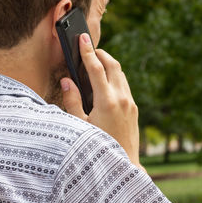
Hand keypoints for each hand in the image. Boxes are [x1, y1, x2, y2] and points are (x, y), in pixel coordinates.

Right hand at [60, 33, 141, 168]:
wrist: (124, 164)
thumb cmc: (99, 147)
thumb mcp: (81, 125)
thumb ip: (73, 101)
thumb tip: (67, 80)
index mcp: (107, 101)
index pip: (96, 68)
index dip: (88, 51)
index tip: (83, 38)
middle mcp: (122, 98)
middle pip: (113, 65)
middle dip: (101, 53)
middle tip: (89, 49)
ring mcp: (130, 102)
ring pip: (121, 74)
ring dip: (109, 64)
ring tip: (96, 63)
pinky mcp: (134, 108)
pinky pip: (125, 85)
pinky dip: (115, 77)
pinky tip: (105, 82)